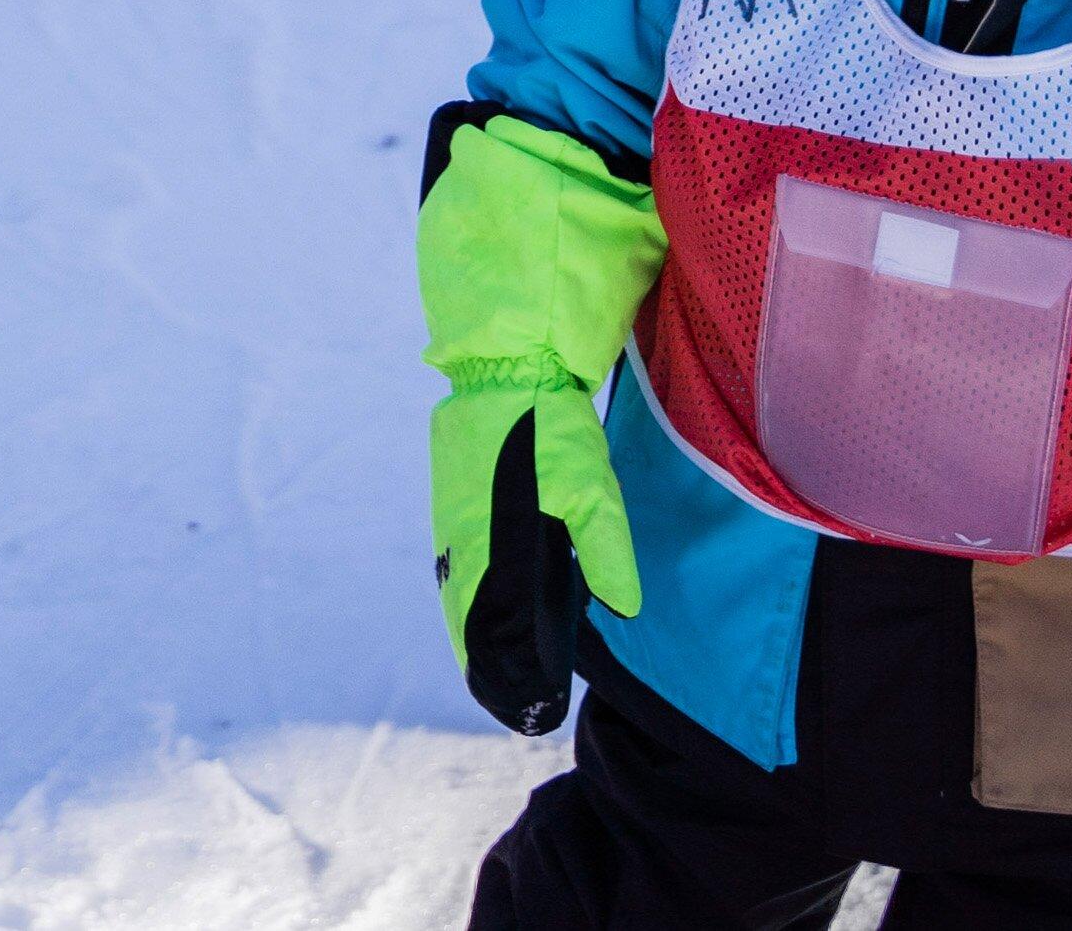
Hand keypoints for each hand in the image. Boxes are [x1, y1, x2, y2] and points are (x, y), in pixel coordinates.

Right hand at [429, 380, 636, 733]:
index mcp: (496, 543)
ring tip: (487, 670)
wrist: (505, 365)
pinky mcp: (449, 503)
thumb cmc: (554, 427)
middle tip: (507, 703)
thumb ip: (608, 552)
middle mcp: (463, 540)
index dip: (506, 672)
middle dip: (483, 664)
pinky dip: (461, 599)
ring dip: (469, 633)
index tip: (525, 706)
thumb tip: (622, 609)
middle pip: (464, 620)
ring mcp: (450, 521)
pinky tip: (475, 609)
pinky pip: (451, 564)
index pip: (492, 628)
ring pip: (453, 592)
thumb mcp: (595, 489)